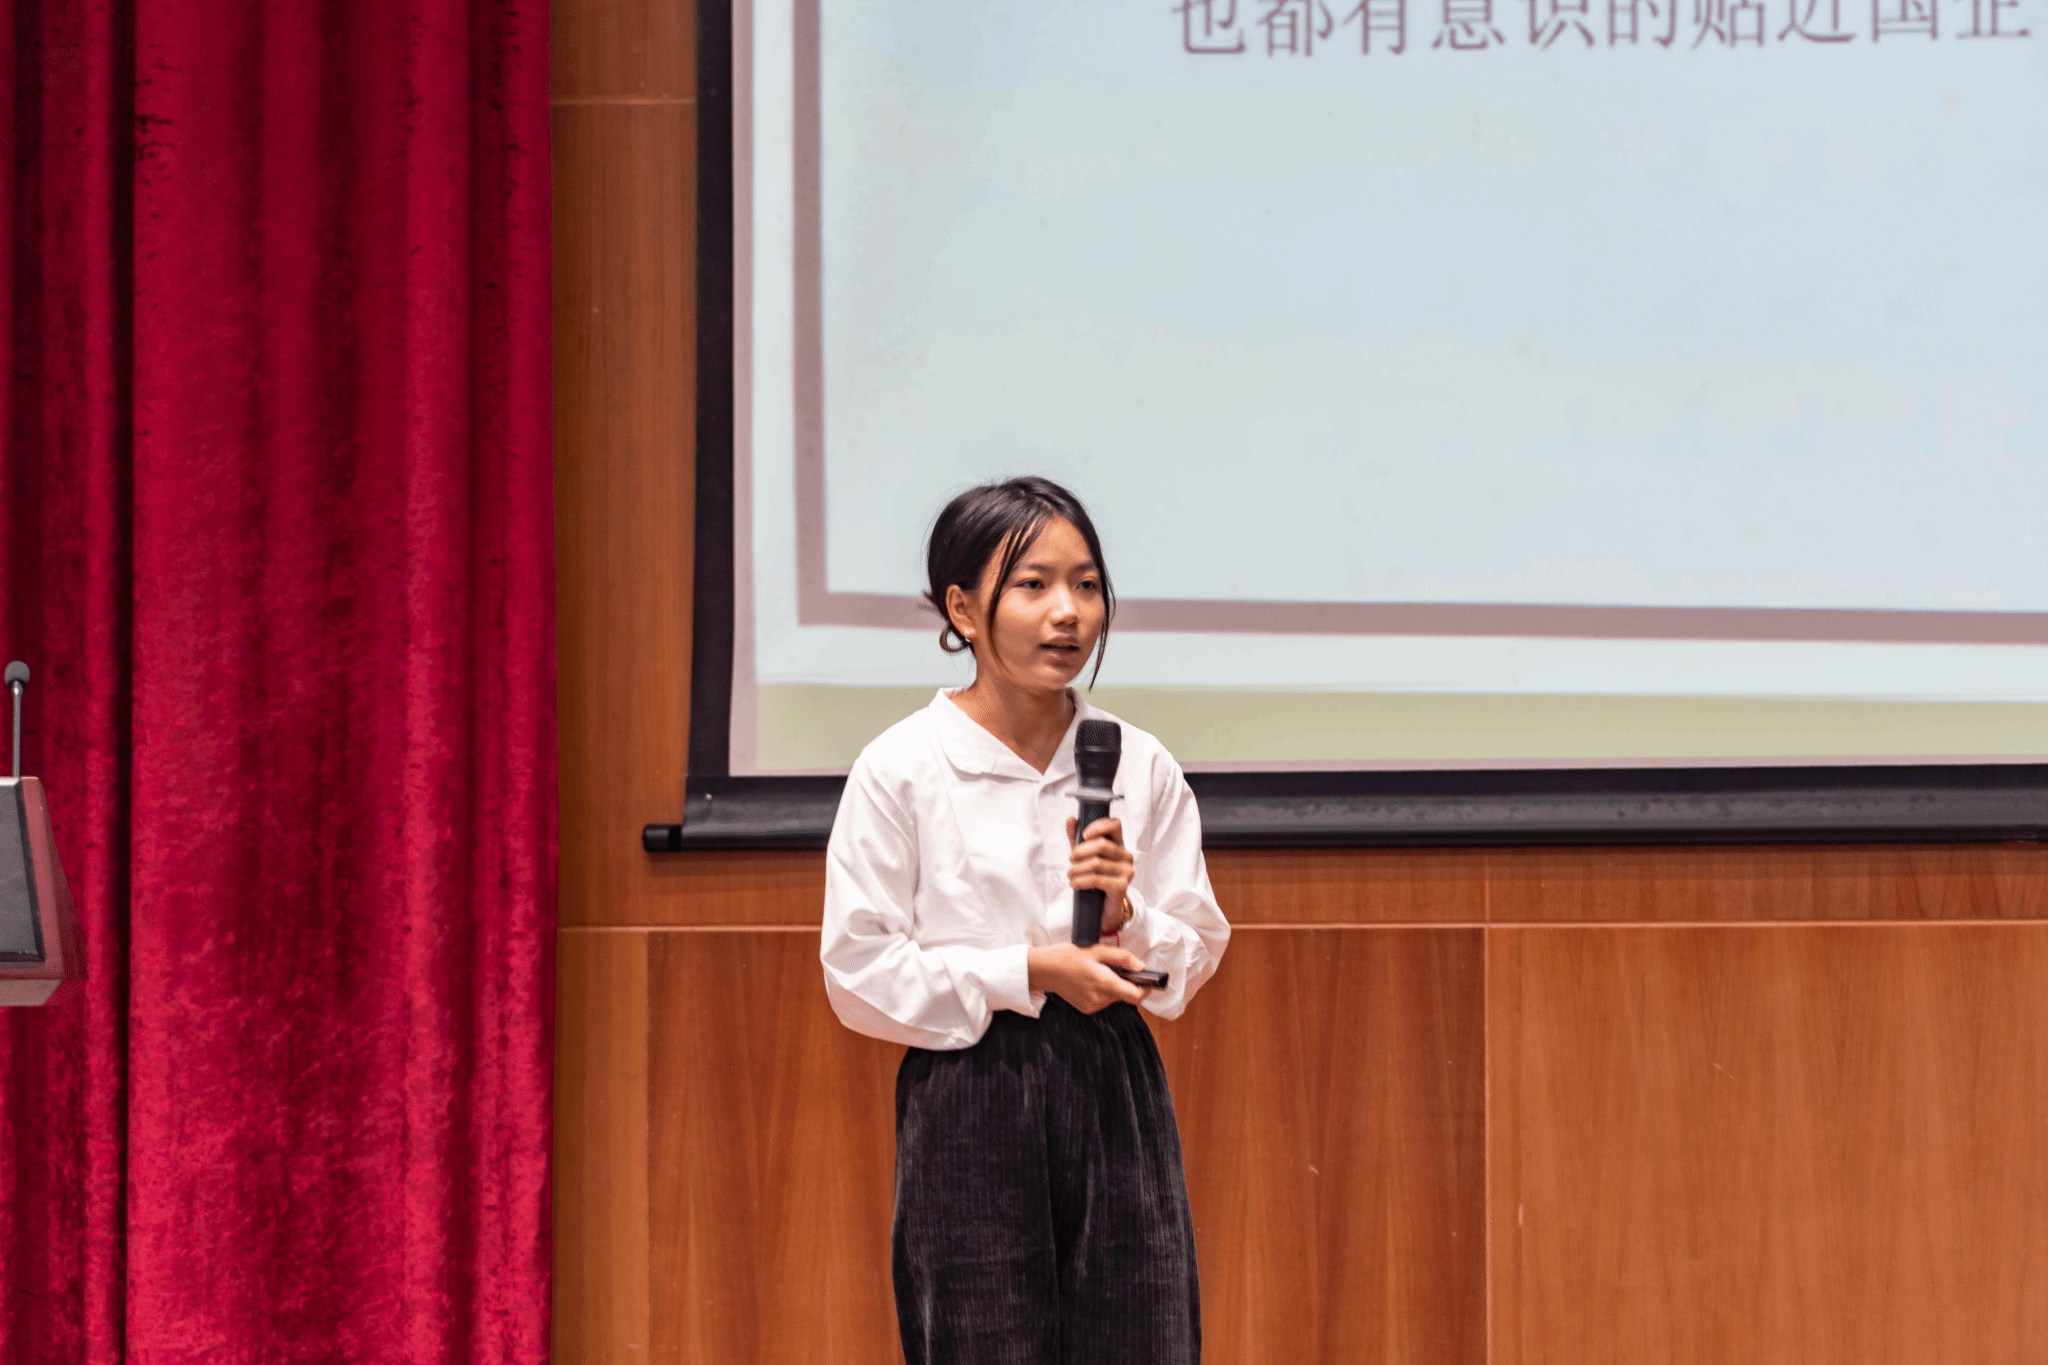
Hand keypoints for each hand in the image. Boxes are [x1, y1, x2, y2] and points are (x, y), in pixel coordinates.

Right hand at [1027, 942, 1150, 1012]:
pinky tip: (1091, 980)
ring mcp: (1093, 1005)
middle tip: (1116, 968)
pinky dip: (1104, 992)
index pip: (1136, 996)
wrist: (1045, 969)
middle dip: (1127, 983)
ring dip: (1114, 987)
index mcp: (1105, 983)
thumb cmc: (1068, 957)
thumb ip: (1122, 958)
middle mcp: (1100, 998)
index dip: (1146, 989)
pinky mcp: (1087, 1008)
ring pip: (1115, 998)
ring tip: (1100, 972)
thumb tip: (1140, 966)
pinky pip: (1104, 1001)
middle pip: (1126, 996)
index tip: (1148, 982)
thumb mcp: (1097, 950)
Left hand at [1066, 815, 1133, 935]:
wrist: (1104, 908)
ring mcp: (1127, 871)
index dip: (1099, 826)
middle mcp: (1126, 855)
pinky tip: (1074, 884)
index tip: (1084, 835)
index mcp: (1118, 844)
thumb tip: (1070, 819)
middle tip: (1071, 859)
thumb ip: (1077, 838)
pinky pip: (1096, 879)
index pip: (1115, 825)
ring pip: (1095, 864)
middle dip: (1080, 852)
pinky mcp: (1122, 886)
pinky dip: (1080, 881)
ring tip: (1070, 875)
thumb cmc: (1095, 877)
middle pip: (1101, 845)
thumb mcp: (1084, 856)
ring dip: (1076, 870)